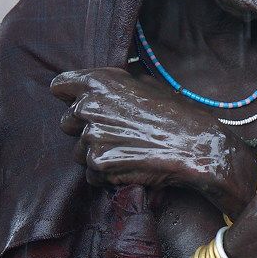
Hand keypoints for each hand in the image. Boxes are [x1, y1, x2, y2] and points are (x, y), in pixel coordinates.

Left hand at [50, 68, 256, 213]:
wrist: (197, 147)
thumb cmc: (178, 114)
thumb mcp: (148, 85)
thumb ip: (118, 84)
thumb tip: (108, 87)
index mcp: (99, 83)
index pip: (59, 86)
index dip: (68, 95)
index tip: (76, 102)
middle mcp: (89, 107)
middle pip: (66, 122)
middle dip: (84, 129)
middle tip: (114, 134)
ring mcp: (92, 138)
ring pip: (79, 151)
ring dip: (97, 153)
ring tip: (127, 151)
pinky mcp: (99, 165)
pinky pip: (90, 174)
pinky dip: (106, 174)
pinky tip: (129, 167)